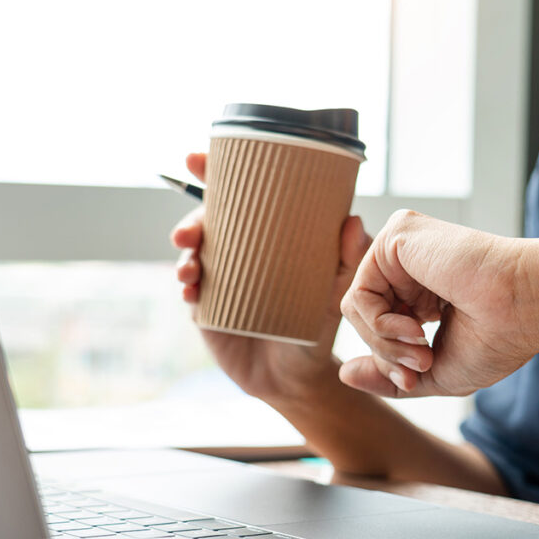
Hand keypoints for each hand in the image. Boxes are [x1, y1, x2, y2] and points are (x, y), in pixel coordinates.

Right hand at [171, 152, 371, 403]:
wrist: (297, 378)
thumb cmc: (318, 329)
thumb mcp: (337, 294)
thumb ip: (346, 260)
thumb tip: (353, 220)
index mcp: (268, 239)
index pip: (240, 198)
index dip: (215, 174)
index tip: (197, 159)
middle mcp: (240, 253)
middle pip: (207, 221)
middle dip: (191, 216)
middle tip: (190, 229)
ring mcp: (220, 280)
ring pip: (192, 253)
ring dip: (185, 254)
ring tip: (191, 267)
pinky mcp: (208, 310)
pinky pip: (190, 291)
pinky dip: (186, 286)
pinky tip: (191, 290)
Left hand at [339, 210, 538, 397]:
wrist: (527, 308)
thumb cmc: (499, 339)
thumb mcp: (436, 371)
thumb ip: (390, 374)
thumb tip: (344, 374)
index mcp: (422, 289)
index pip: (378, 326)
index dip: (390, 361)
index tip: (418, 380)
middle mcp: (409, 265)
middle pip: (362, 318)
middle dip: (385, 355)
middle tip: (421, 368)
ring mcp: (402, 247)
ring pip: (355, 309)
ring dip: (384, 344)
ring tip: (422, 353)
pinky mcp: (397, 236)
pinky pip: (358, 294)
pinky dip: (380, 325)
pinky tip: (415, 330)